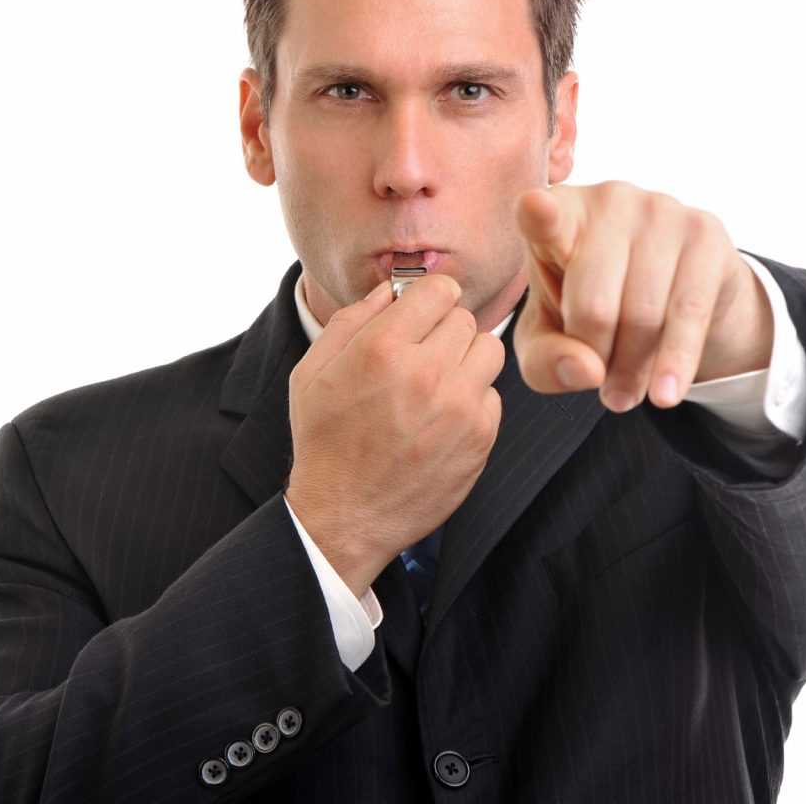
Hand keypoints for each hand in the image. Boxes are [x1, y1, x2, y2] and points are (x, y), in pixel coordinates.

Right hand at [285, 275, 504, 596]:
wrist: (346, 516)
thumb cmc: (325, 442)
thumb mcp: (312, 372)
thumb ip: (351, 320)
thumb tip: (389, 292)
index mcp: (383, 349)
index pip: (440, 289)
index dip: (430, 297)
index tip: (422, 312)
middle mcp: (426, 373)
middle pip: (464, 318)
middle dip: (443, 329)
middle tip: (423, 353)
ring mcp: (458, 407)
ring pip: (489, 350)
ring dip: (466, 358)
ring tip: (439, 380)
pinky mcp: (479, 438)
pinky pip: (493, 395)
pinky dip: (473, 400)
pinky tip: (443, 417)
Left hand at [513, 182, 773, 410]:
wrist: (669, 296)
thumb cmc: (588, 309)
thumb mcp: (549, 342)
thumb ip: (546, 360)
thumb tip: (587, 369)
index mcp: (555, 215)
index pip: (541, 216)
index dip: (537, 214)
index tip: (534, 206)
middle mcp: (606, 198)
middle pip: (594, 305)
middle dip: (596, 358)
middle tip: (600, 382)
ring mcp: (659, 208)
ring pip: (643, 315)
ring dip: (632, 369)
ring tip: (624, 392)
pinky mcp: (705, 232)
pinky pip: (689, 312)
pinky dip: (674, 362)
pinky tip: (664, 394)